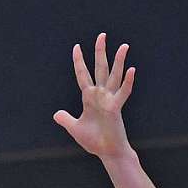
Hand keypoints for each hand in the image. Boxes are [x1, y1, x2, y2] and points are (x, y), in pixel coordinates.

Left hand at [53, 33, 136, 158]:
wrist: (107, 152)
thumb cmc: (94, 141)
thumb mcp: (75, 128)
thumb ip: (66, 119)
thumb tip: (56, 114)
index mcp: (89, 98)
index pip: (83, 75)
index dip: (79, 62)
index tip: (77, 47)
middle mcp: (100, 95)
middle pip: (100, 69)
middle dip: (100, 52)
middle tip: (102, 35)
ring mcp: (109, 100)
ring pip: (114, 76)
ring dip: (119, 61)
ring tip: (123, 46)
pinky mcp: (116, 108)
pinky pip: (123, 92)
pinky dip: (128, 82)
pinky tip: (132, 70)